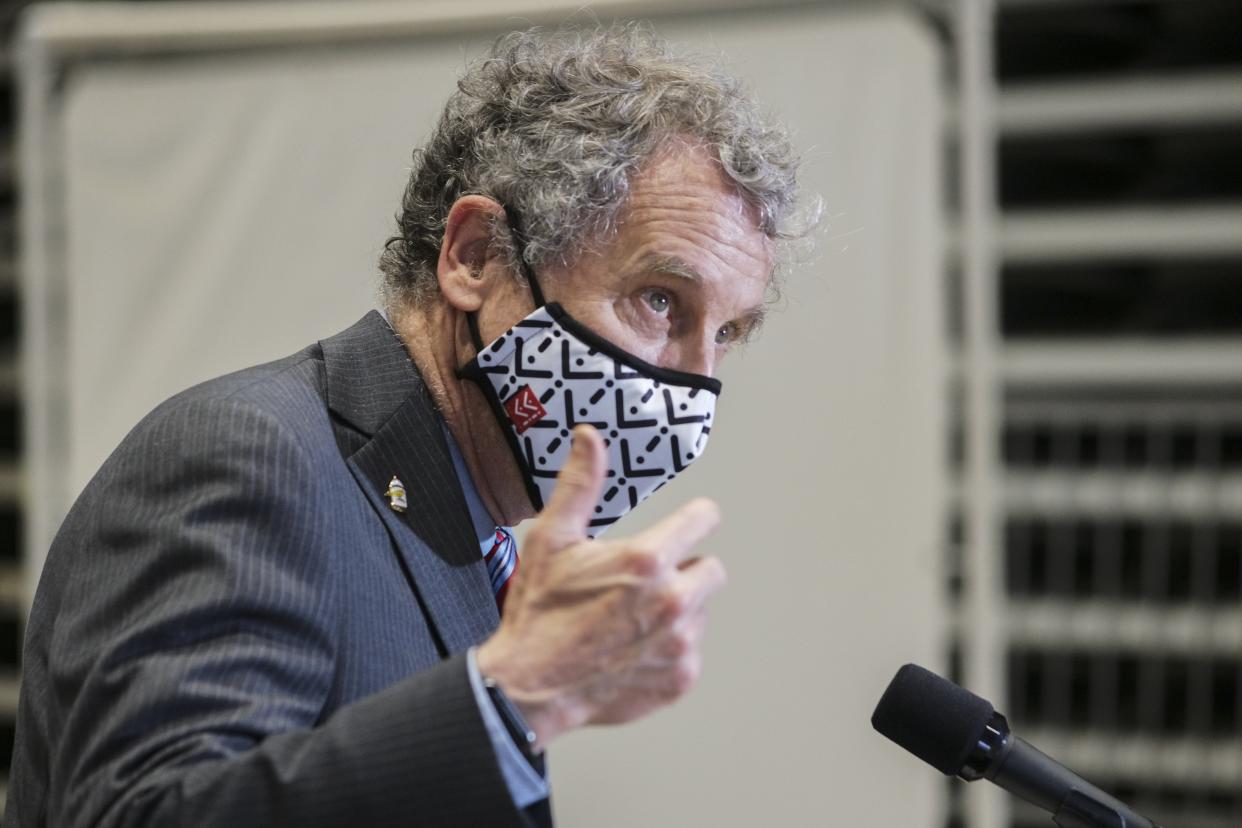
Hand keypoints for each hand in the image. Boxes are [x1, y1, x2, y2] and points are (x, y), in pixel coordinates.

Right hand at [476, 424, 725, 748]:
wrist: (530, 687)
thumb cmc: (539, 611)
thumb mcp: (551, 539)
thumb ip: (580, 485)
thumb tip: (589, 436)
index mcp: (647, 560)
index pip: (704, 519)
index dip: (693, 519)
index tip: (685, 525)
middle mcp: (673, 600)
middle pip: (710, 568)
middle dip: (683, 570)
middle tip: (641, 584)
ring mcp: (680, 642)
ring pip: (700, 610)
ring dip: (677, 610)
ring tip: (630, 620)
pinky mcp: (681, 676)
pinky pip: (691, 649)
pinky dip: (669, 648)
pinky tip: (632, 649)